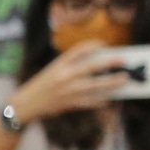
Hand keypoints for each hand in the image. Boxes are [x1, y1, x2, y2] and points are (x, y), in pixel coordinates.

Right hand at [10, 40, 132, 122]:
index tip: (104, 44)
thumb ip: (69, 65)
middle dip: (111, 62)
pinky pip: (91, 101)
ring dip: (113, 82)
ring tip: (124, 79)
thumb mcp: (51, 70)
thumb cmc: (39, 86)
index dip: (94, 44)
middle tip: (123, 60)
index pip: (80, 49)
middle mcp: (65, 76)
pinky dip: (101, 100)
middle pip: (93, 66)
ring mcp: (68, 90)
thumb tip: (95, 62)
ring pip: (97, 85)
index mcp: (59, 65)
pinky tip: (109, 98)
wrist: (24, 105)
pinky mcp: (70, 103)